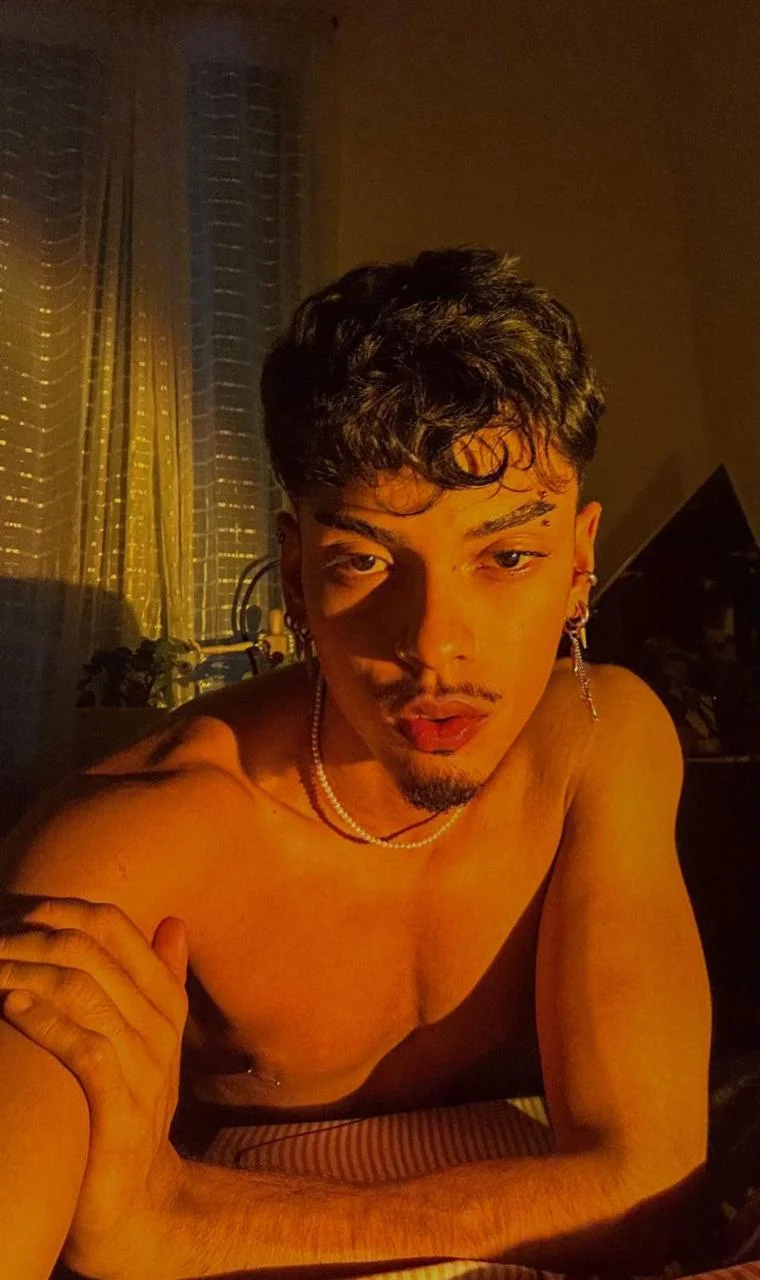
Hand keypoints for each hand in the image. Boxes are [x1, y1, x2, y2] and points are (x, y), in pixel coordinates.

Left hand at [0, 897, 189, 1278]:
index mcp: (164, 1000)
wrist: (138, 1206)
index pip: (112, 925)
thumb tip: (173, 921)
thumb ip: (161, 980)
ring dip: (24, 970)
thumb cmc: (128, 1115)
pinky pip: (85, 1047)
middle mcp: (158, 1025)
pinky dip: (44, 1020)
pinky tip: (9, 1005)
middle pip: (90, 949)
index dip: (56, 908)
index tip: (10, 910)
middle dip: (28, 935)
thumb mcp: (151, 1043)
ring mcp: (144, 1065)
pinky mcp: (122, 1107)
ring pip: (83, 989)